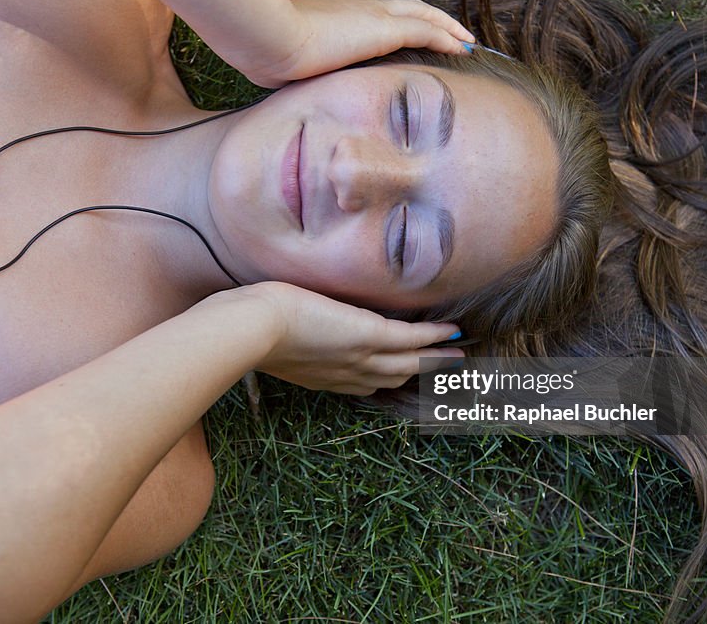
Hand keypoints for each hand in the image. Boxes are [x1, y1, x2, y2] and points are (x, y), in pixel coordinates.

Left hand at [211, 281, 464, 395]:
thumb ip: (286, 337)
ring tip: (456, 355)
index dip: (382, 378)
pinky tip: (453, 333)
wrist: (252, 328)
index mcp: (322, 377)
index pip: (361, 383)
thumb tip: (284, 324)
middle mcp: (345, 373)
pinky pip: (411, 339)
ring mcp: (360, 356)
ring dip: (433, 359)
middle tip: (439, 369)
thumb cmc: (250, 326)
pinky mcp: (369, 335)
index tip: (398, 373)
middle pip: (390, 378)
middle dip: (416, 373)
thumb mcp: (270, 338)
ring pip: (407, 363)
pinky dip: (434, 338)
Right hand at [242, 0, 475, 87]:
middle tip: (448, 33)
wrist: (267, 38)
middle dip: (426, 20)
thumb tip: (287, 84)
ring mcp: (371, 14)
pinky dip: (447, 39)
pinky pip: (427, 31)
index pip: (369, 15)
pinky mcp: (384, 29)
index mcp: (330, 9)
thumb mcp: (282, 62)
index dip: (390, 24)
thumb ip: (295, 70)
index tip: (399, 35)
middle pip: (402, 9)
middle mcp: (355, 5)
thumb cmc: (266, 54)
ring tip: (465, 40)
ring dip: (446, 28)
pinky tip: (464, 48)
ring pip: (422, 16)